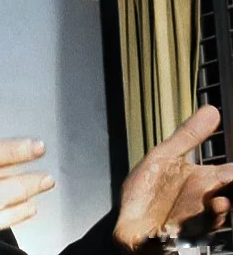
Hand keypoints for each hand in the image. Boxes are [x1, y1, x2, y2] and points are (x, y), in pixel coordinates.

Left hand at [113, 105, 232, 252]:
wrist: (128, 218)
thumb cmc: (152, 190)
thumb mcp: (165, 156)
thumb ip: (188, 136)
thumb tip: (212, 109)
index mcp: (204, 185)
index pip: (231, 176)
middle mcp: (201, 207)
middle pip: (225, 202)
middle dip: (226, 198)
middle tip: (224, 192)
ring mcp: (186, 227)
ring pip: (206, 225)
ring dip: (212, 216)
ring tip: (217, 203)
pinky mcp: (163, 242)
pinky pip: (166, 243)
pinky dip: (165, 239)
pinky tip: (164, 231)